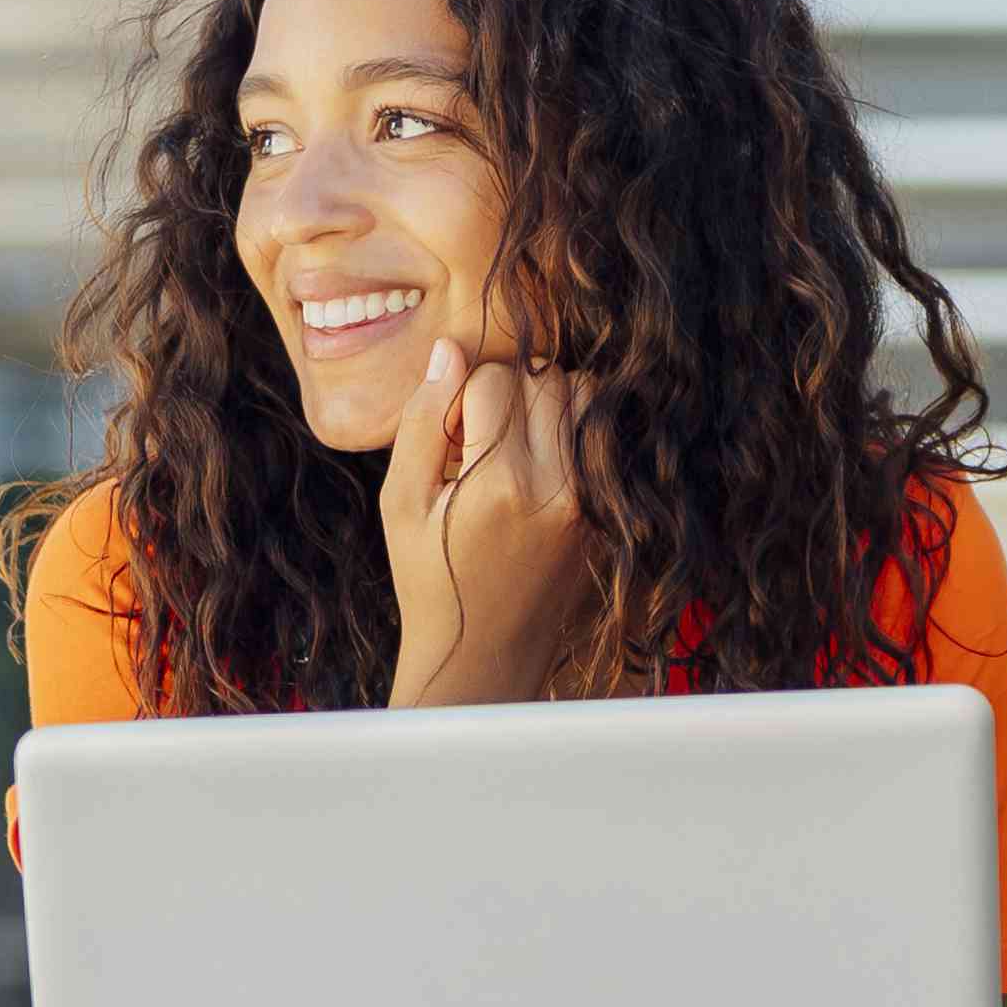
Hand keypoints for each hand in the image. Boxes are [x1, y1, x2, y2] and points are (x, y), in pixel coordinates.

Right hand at [378, 337, 598, 707]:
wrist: (484, 656)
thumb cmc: (429, 580)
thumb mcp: (401, 503)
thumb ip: (422, 422)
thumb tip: (448, 350)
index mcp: (499, 484)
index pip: (494, 379)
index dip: (462, 396)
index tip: (449, 439)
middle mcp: (556, 488)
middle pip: (546, 379)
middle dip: (508, 392)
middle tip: (479, 437)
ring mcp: (589, 501)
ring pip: (583, 397)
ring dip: (545, 405)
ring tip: (511, 447)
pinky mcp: (605, 511)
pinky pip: (600, 438)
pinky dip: (570, 433)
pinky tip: (538, 466)